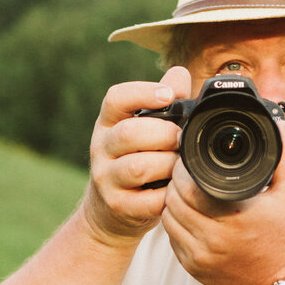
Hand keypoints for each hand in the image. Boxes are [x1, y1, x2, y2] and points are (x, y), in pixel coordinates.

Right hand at [83, 66, 191, 242]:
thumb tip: (180, 73)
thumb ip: (164, 103)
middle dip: (164, 134)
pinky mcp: (118, 206)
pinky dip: (168, 195)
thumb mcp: (144, 129)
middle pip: (129, 133)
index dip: (142, 93)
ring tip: (180, 165)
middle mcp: (102, 148)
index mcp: (110, 123)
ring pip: (137, 167)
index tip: (168, 95)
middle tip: (183, 139)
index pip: (115, 99)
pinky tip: (177, 190)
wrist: (110, 211)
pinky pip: (147, 201)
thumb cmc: (137, 160)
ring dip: (167, 164)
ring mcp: (106, 178)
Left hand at [160, 111, 284, 284]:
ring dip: (172, 203)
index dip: (183, 169)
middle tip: (185, 173)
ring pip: (168, 219)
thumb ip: (282, 156)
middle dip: (175, 183)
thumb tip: (276, 123)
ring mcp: (201, 256)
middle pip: (173, 200)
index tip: (190, 160)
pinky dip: (176, 224)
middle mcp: (214, 238)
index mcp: (235, 216)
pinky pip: (172, 240)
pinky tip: (189, 215)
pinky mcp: (194, 269)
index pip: (188, 186)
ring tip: (186, 192)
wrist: (283, 283)